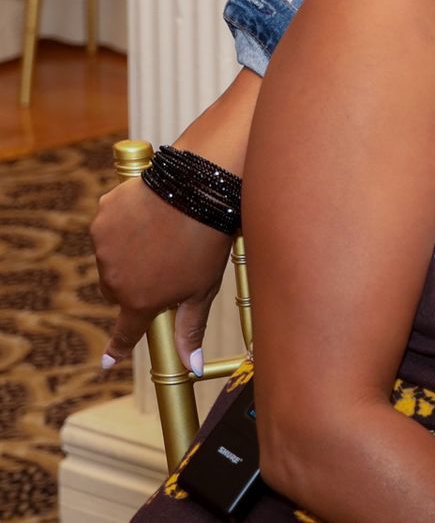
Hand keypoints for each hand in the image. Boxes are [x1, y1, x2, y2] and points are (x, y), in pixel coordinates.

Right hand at [90, 67, 259, 370]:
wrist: (200, 190)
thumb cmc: (208, 242)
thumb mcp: (203, 290)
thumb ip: (191, 329)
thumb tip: (193, 369)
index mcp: (139, 301)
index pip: (125, 331)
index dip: (119, 346)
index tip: (108, 361)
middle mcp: (113, 278)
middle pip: (117, 289)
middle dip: (135, 282)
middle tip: (166, 261)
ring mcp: (103, 246)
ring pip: (111, 256)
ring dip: (129, 249)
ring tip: (164, 230)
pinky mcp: (102, 216)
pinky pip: (110, 225)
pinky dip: (126, 221)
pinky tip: (153, 210)